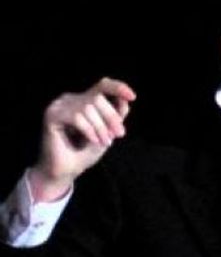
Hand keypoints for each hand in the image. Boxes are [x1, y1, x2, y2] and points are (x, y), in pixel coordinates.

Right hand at [31, 78, 136, 199]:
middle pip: (97, 98)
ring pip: (88, 108)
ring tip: (104, 142)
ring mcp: (59, 105)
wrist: (67, 170)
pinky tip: (93, 140)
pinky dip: (89, 130)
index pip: (102, 86)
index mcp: (85, 101)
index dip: (118, 87)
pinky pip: (76, 117)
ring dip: (101, 128)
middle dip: (112, 118)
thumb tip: (126, 101)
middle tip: (119, 135)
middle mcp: (71, 99)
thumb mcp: (107, 133)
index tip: (132, 97)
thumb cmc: (85, 152)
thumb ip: (115, 117)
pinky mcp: (51, 115)